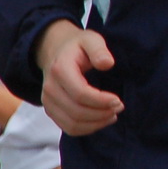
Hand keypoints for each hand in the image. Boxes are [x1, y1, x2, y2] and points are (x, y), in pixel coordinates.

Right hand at [36, 20, 121, 136]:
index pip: (80, 93)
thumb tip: (107, 63)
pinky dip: (87, 128)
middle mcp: (50, 88)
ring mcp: (48, 102)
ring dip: (96, 123)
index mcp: (60, 70)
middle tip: (119, 107)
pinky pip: (69, 128)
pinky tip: (102, 120)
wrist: (56, 52)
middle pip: (77, 112)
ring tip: (113, 114)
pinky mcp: (51, 111)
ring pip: (72, 124)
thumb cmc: (77, 47)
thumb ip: (99, 49)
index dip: (101, 101)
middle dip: (101, 113)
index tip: (118, 100)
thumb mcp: (90, 39)